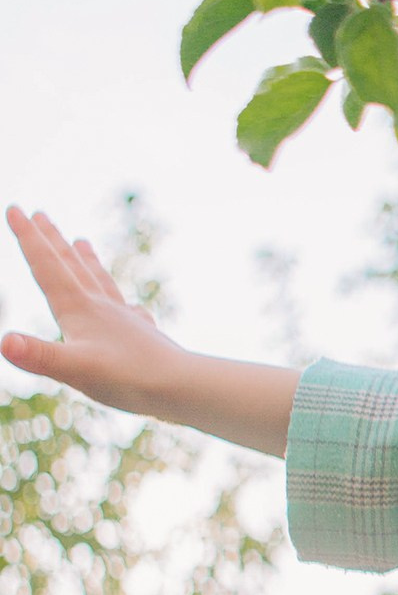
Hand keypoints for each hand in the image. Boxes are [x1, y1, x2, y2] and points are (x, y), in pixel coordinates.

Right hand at [4, 207, 185, 414]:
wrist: (182, 386)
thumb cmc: (128, 379)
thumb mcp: (74, 370)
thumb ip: (39, 355)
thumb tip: (5, 341)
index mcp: (79, 308)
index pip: (46, 266)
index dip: (28, 237)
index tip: (16, 208)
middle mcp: (101, 306)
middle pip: (71, 265)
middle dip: (51, 240)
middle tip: (39, 213)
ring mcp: (124, 319)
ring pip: (101, 281)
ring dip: (87, 261)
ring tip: (82, 241)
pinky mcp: (144, 336)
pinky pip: (130, 312)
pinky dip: (125, 304)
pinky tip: (133, 308)